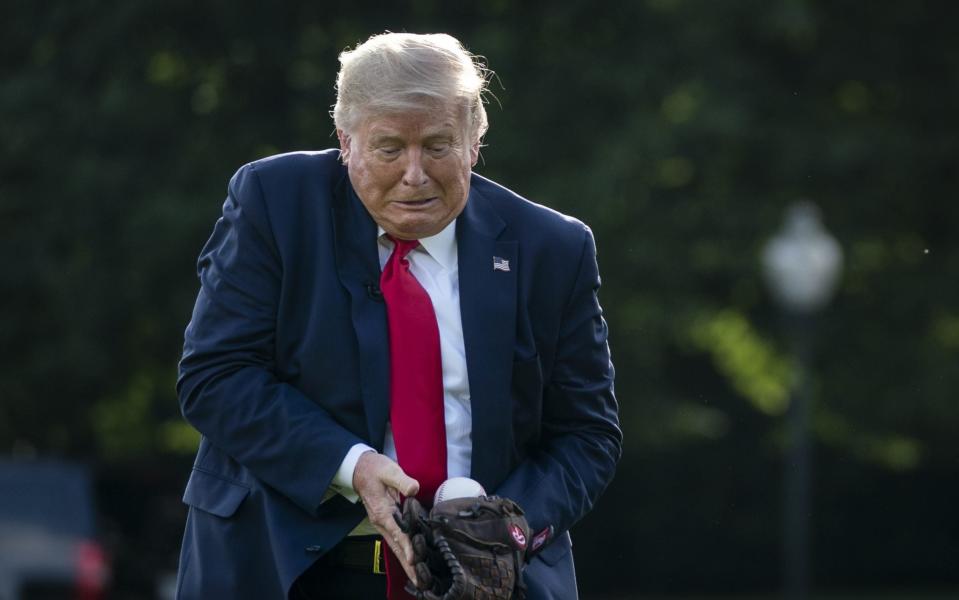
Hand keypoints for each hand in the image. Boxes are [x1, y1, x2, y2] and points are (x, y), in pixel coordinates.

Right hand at [352, 451, 419, 583]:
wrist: (360, 469)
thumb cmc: (375, 469)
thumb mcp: (389, 470)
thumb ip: (402, 480)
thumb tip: (414, 488)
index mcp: (382, 511)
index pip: (397, 532)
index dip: (406, 546)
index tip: (414, 559)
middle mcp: (381, 521)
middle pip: (396, 547)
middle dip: (407, 565)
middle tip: (420, 582)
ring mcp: (383, 523)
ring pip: (396, 547)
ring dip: (406, 563)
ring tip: (418, 579)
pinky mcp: (387, 522)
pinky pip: (396, 540)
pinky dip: (404, 552)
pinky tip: (412, 561)